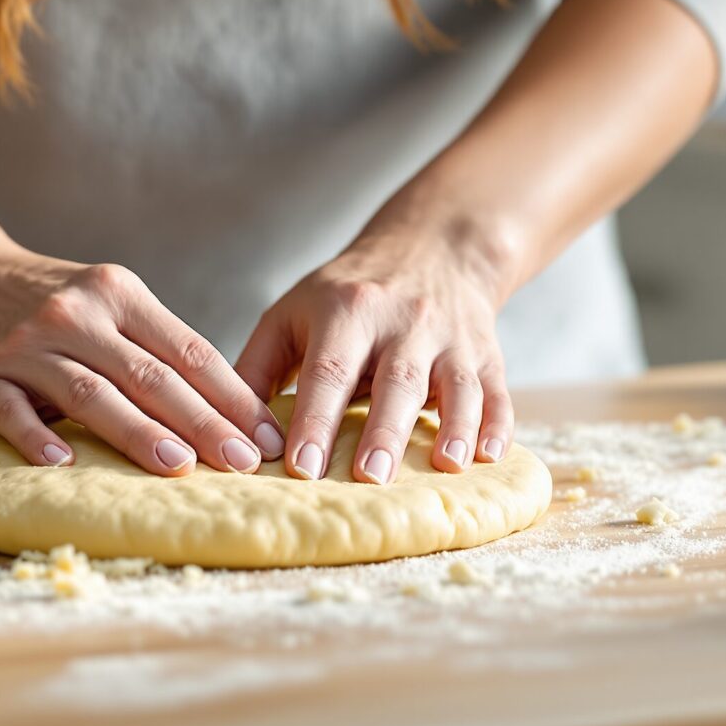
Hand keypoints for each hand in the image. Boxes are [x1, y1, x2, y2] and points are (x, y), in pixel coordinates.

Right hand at [0, 243, 283, 475]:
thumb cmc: (42, 302)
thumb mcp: (102, 302)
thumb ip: (151, 346)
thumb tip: (228, 412)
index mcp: (118, 294)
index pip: (188, 351)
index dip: (233, 397)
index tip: (268, 437)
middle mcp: (76, 314)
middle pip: (151, 376)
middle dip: (205, 423)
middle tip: (244, 464)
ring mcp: (26, 346)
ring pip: (93, 393)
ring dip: (138, 432)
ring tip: (179, 467)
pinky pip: (14, 412)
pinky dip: (38, 438)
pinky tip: (63, 465)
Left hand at [234, 224, 517, 482]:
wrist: (433, 247)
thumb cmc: (347, 294)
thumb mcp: (294, 312)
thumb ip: (258, 368)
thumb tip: (228, 433)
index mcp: (346, 310)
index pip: (328, 368)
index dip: (314, 419)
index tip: (300, 467)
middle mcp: (403, 320)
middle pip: (396, 379)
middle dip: (383, 430)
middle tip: (369, 478)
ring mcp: (450, 337)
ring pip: (455, 385)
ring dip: (453, 426)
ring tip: (444, 467)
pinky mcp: (486, 354)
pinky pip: (498, 391)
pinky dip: (497, 425)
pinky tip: (489, 458)